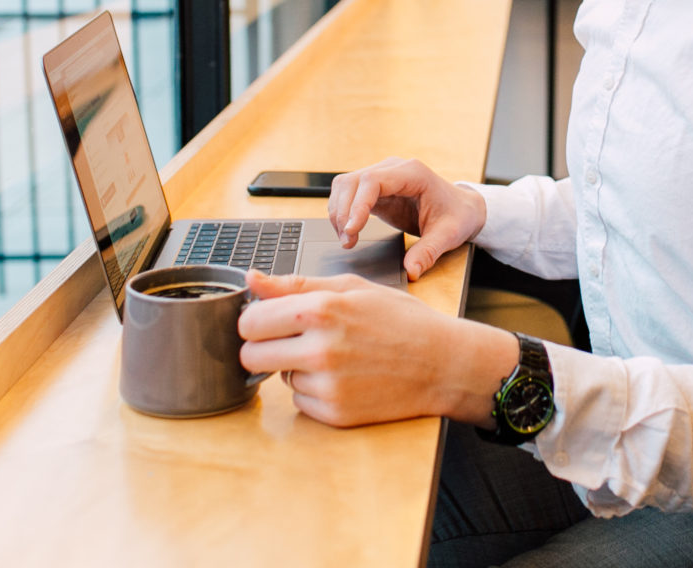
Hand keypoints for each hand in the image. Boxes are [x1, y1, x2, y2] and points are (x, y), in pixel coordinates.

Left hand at [237, 271, 517, 427]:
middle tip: (291, 340)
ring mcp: (327, 386)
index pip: (249, 322)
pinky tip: (344, 377)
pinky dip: (314, 391)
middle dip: (263, 347)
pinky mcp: (335, 414)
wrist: (443, 363)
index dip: (254, 320)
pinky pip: (300, 402)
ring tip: (335, 356)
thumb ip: (296, 284)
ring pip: (279, 378)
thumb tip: (252, 279)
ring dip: (296, 368)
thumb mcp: (352, 287)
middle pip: (250, 357)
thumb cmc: (401, 320)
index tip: (267, 320)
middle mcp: (319, 350)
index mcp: (320, 310)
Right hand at [327, 157, 486, 280]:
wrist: (462, 208)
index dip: (356, 205)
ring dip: (339, 213)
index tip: (351, 230)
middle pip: (352, 182)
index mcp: (412, 173)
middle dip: (343, 213)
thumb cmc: (457, 216)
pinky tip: (349, 233)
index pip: (372, 181)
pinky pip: (349, 194)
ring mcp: (382, 176)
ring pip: (345, 186)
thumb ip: (428, 252)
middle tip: (347, 242)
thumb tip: (411, 271)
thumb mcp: (447, 236)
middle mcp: (393, 169)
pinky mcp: (376, 189)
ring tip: (347, 240)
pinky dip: (343, 213)